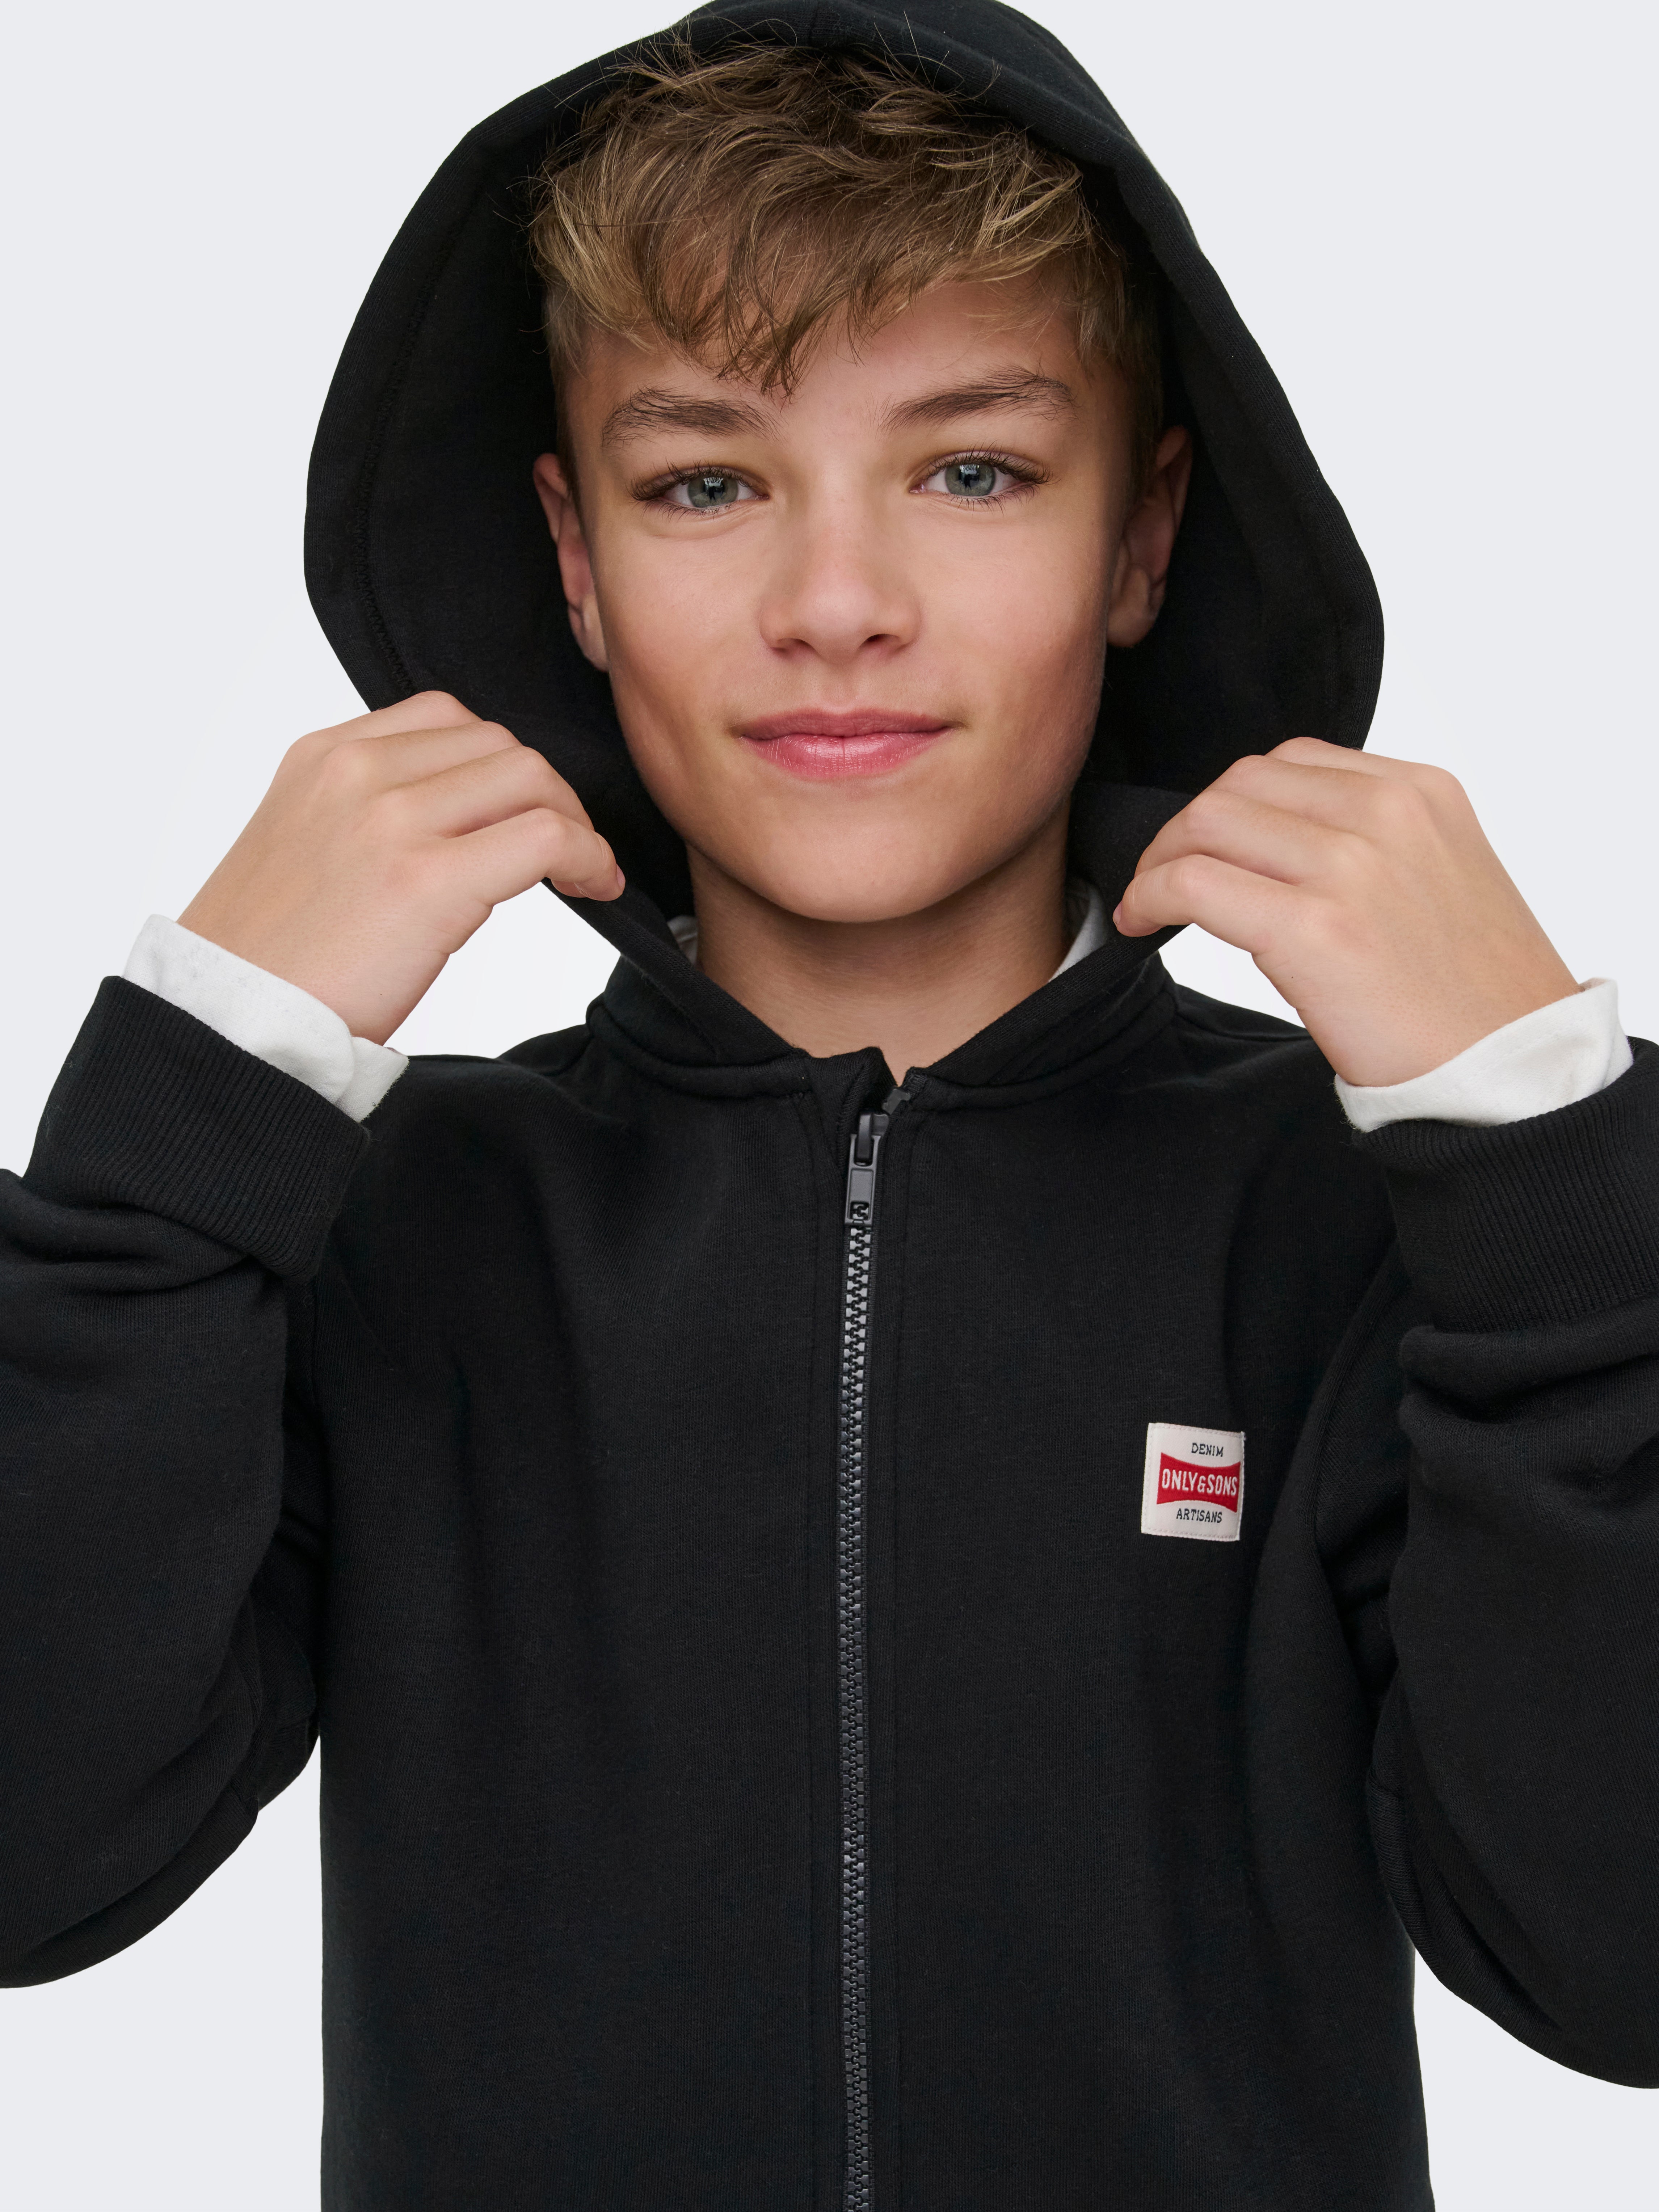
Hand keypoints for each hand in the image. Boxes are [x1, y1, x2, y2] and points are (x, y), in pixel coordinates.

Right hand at [177, 693, 621, 1043]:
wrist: (230, 1020)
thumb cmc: (273, 955)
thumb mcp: (307, 844)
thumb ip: (370, 809)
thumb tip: (459, 816)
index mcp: (323, 756)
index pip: (444, 719)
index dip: (499, 763)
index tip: (519, 809)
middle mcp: (356, 772)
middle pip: (496, 742)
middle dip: (542, 791)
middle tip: (560, 847)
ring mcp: (392, 819)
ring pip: (528, 777)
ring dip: (570, 819)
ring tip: (577, 868)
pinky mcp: (427, 879)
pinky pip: (546, 835)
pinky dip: (587, 854)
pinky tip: (592, 885)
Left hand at [1113, 737, 1577, 1086]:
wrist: (1511, 1067)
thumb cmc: (1469, 994)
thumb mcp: (1435, 878)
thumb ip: (1368, 840)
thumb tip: (1271, 842)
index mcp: (1420, 794)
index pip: (1291, 763)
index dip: (1232, 803)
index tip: (1208, 845)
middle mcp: (1388, 814)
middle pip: (1240, 785)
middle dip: (1188, 829)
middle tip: (1164, 876)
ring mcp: (1352, 866)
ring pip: (1209, 823)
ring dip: (1162, 860)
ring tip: (1152, 901)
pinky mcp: (1316, 928)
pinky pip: (1195, 884)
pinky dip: (1152, 895)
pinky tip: (1145, 923)